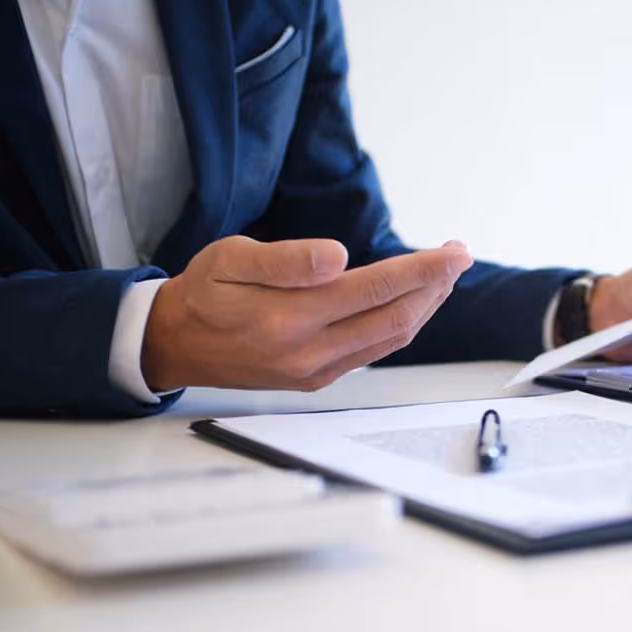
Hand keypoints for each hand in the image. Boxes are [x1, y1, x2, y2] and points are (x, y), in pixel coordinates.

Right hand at [142, 237, 472, 390]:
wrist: (174, 344)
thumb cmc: (202, 293)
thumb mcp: (230, 259)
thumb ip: (286, 260)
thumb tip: (338, 257)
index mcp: (288, 318)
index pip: (375, 289)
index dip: (421, 270)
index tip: (453, 252)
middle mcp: (308, 352)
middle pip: (395, 319)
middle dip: (434, 286)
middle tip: (457, 256)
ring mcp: (315, 371)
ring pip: (390, 339)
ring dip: (424, 307)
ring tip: (442, 276)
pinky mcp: (317, 380)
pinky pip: (373, 352)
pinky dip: (400, 325)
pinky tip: (410, 303)